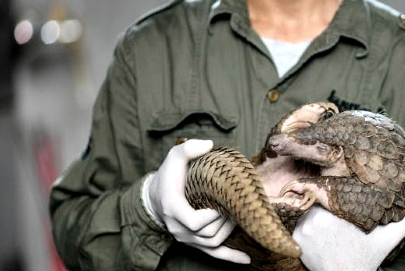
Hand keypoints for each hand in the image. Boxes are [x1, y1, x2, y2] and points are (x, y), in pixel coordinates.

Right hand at [144, 139, 250, 263]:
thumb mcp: (174, 156)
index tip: (222, 203)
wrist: (157, 196)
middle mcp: (178, 228)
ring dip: (229, 232)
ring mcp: (186, 238)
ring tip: (239, 217)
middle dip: (226, 221)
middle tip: (237, 206)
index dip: (211, 216)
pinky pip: (213, 255)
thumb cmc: (169, 175)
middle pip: (207, 234)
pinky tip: (247, 260)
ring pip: (212, 243)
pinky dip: (230, 258)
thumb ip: (188, 148)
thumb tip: (208, 145)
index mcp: (173, 208)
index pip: (193, 222)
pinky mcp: (194, 243)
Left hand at [293, 197, 404, 270]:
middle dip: (323, 200)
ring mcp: (303, 231)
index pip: (329, 190)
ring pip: (305, 210)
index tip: (340, 192)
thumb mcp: (389, 237)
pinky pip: (297, 223)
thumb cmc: (368, 257)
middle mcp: (315, 221)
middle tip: (333, 204)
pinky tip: (317, 229)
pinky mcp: (296, 241)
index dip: (333, 189)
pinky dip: (304, 224)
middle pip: (315, 199)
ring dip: (312, 211)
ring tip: (325, 216)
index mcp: (336, 215)